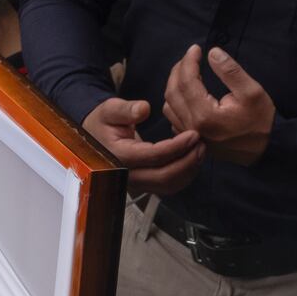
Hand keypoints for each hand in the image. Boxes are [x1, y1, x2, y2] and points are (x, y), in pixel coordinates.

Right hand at [82, 97, 203, 195]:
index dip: (178, 146)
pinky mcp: (142, 185)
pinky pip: (167, 187)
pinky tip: (191, 160)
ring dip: (188, 170)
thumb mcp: (110, 110)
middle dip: (188, 161)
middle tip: (201, 143)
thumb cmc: (103, 122)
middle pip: (164, 177)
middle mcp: (126, 175)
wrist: (94, 136)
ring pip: (168, 186)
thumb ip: (126, 109)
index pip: (154, 156)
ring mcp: (134, 183)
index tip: (194, 133)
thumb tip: (144, 108)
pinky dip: (183, 176)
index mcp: (119, 156)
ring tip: (199, 150)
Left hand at [163, 45, 275, 166]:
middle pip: (172, 92)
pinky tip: (187, 91)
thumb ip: (230, 71)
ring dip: (174, 85)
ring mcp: (188, 134)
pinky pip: (173, 116)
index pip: (186, 82)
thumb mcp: (252, 92)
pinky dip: (175, 99)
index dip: (188, 62)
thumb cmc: (261, 120)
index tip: (195, 48)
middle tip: (189, 56)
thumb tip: (212, 53)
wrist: (264, 148)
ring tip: (188, 70)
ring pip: (169, 105)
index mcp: (204, 115)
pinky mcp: (190, 138)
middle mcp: (191, 126)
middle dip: (178, 70)